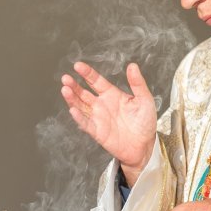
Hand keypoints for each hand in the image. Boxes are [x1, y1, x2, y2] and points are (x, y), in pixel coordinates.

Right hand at [61, 61, 156, 184]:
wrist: (145, 145)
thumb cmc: (145, 122)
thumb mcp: (144, 99)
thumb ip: (137, 83)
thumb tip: (133, 66)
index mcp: (111, 94)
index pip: (96, 81)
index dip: (87, 73)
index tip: (78, 66)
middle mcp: (102, 105)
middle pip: (83, 93)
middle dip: (74, 85)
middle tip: (66, 78)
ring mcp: (98, 118)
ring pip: (81, 106)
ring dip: (72, 99)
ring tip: (65, 90)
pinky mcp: (97, 132)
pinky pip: (86, 124)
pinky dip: (79, 117)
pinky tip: (73, 110)